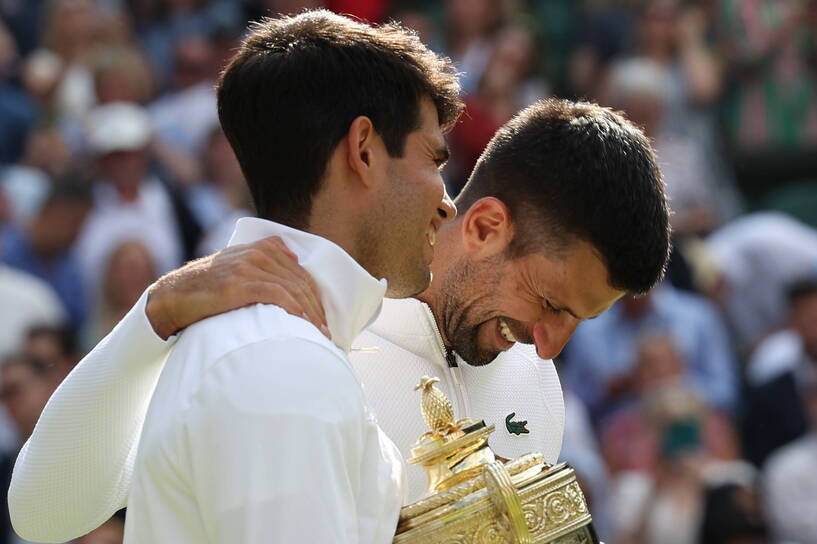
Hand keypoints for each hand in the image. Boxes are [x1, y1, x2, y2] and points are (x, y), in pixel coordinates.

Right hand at [146, 236, 327, 339]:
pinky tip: (303, 324)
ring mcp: (246, 267)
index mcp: (260, 248)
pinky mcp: (237, 283)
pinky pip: (276, 294)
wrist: (171, 297)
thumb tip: (293, 259)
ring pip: (292, 287)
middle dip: (316, 308)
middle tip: (326, 332)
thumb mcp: (235, 267)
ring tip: (319, 334)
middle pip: (299, 280)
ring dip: (310, 313)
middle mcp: (256, 254)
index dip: (315, 296)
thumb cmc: (206, 289)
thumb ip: (261, 263)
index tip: (322, 317)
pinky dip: (294, 309)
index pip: (299, 272)